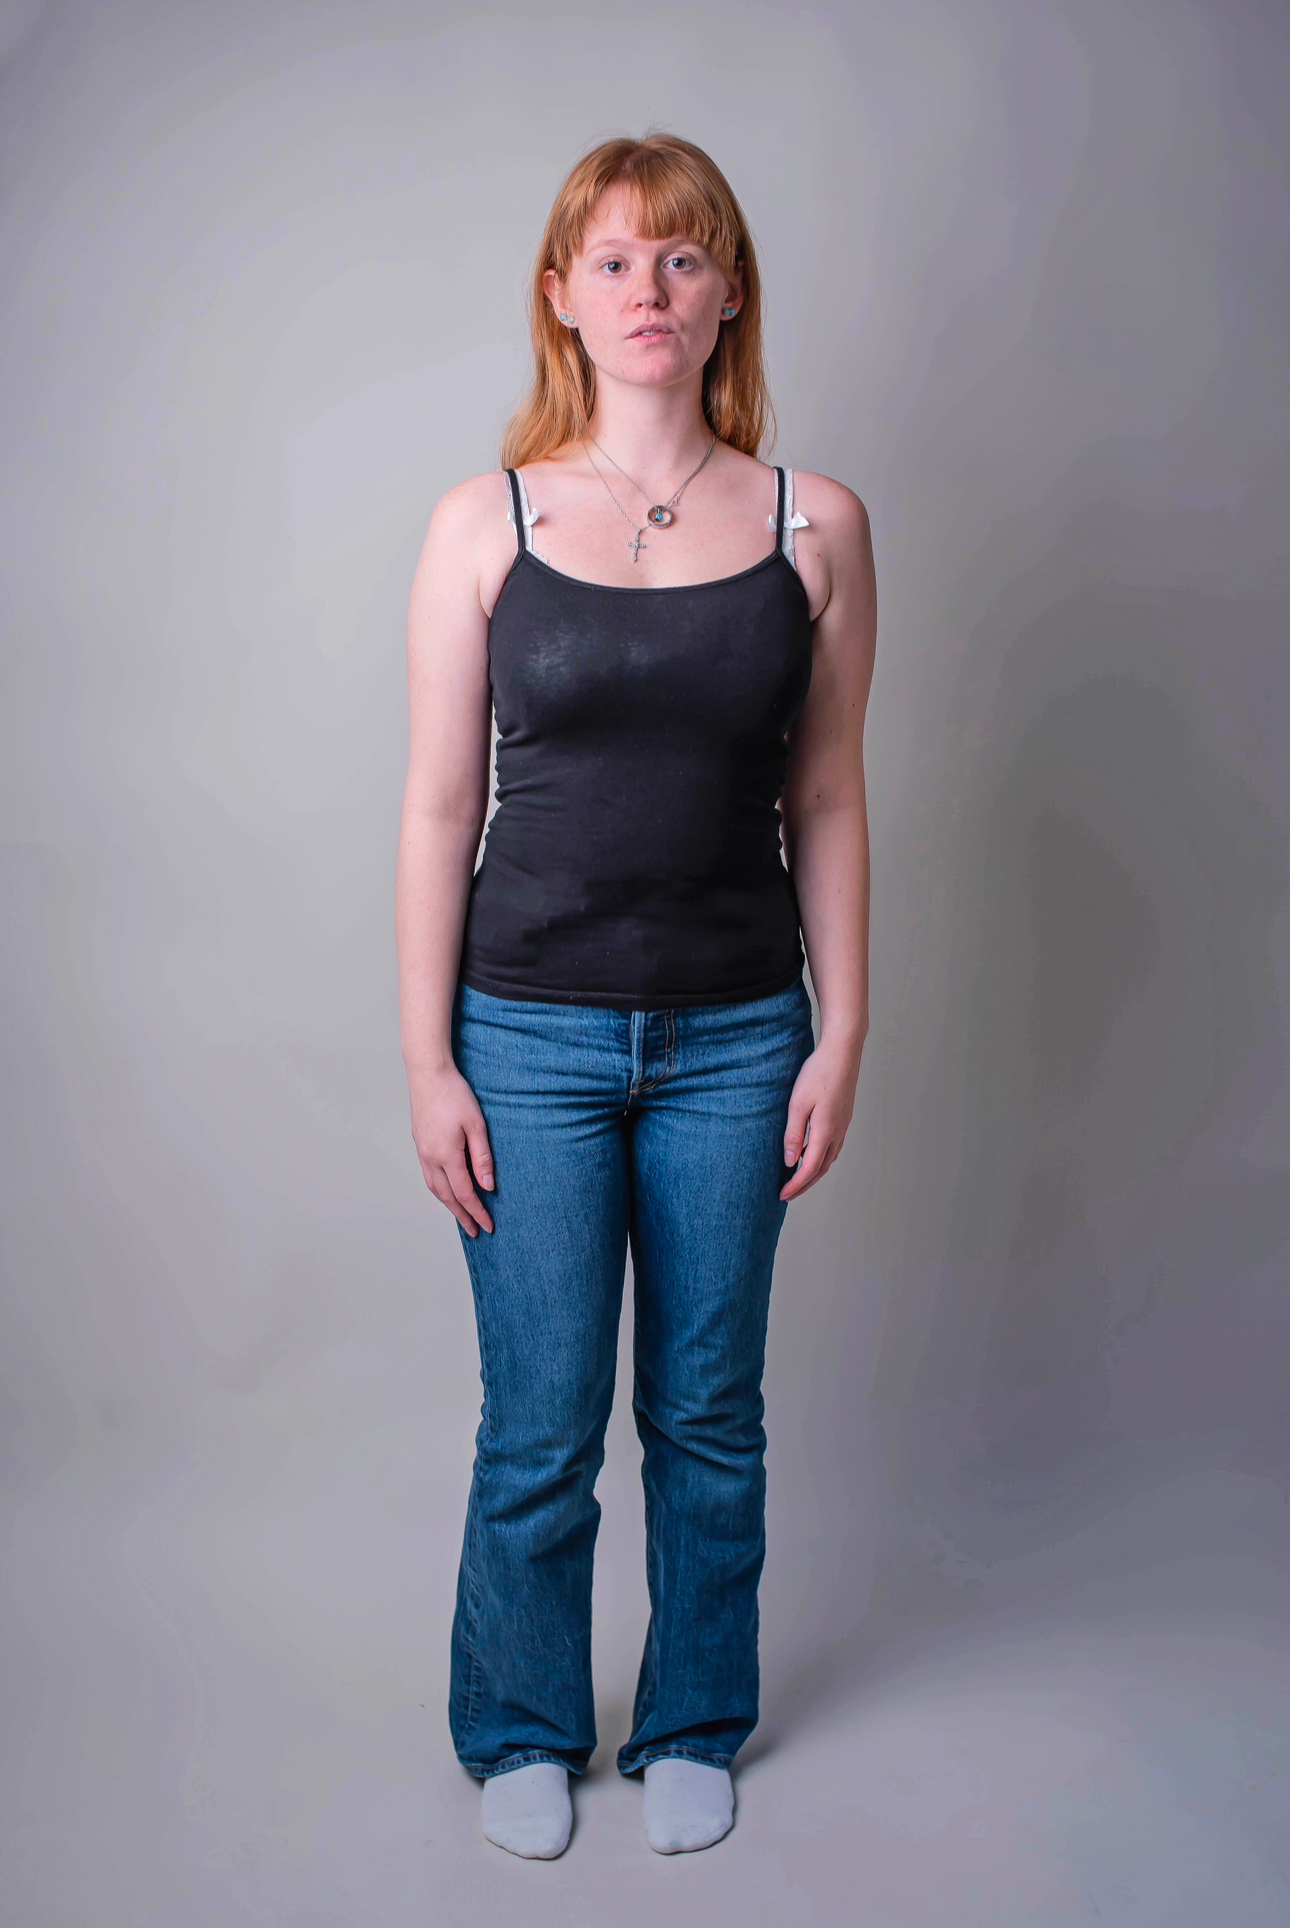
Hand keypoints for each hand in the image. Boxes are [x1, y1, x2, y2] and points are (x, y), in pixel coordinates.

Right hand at [408, 1063, 494, 1236]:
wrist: (428, 1073)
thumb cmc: (455, 1094)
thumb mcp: (477, 1125)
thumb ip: (482, 1158)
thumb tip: (488, 1185)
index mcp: (446, 1155)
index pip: (465, 1193)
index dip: (477, 1212)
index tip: (488, 1226)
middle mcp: (430, 1158)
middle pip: (448, 1196)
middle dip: (462, 1216)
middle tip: (476, 1231)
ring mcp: (422, 1151)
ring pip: (435, 1188)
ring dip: (449, 1205)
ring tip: (462, 1216)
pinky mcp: (420, 1144)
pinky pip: (429, 1176)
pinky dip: (440, 1190)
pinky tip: (447, 1190)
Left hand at [780, 1034, 862, 1201]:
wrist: (843, 1051)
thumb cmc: (818, 1073)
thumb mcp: (798, 1104)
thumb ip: (794, 1134)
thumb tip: (790, 1162)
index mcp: (826, 1132)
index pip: (809, 1169)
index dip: (795, 1185)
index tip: (781, 1195)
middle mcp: (838, 1132)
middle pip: (821, 1169)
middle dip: (804, 1184)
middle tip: (787, 1194)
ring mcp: (844, 1125)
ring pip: (829, 1159)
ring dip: (814, 1173)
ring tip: (797, 1179)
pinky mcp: (844, 1116)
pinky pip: (833, 1147)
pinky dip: (821, 1158)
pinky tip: (813, 1154)